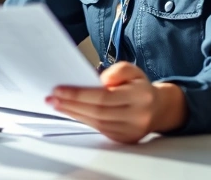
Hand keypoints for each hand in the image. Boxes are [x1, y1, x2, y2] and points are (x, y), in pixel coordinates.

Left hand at [46, 61, 186, 143]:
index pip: (104, 97)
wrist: (157, 109)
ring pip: (96, 123)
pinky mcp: (124, 139)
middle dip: (71, 104)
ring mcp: (131, 131)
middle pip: (98, 112)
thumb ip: (118, 70)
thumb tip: (101, 80)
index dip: (79, 94)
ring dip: (73, 113)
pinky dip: (82, 119)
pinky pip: (99, 129)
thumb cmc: (139, 87)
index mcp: (140, 96)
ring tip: (56, 104)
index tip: (59, 89)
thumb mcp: (132, 70)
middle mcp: (137, 116)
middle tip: (52, 97)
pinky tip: (71, 111)